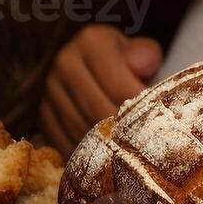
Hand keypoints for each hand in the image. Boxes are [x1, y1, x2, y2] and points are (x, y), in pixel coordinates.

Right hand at [39, 25, 160, 156]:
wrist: (90, 64)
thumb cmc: (124, 60)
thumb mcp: (138, 50)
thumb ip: (146, 56)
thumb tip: (144, 64)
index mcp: (91, 42)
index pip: (119, 86)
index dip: (141, 109)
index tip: (160, 123)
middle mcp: (64, 64)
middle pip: (98, 112)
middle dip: (125, 133)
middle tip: (147, 147)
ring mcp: (48, 91)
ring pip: (80, 131)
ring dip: (106, 148)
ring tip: (130, 155)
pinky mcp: (42, 116)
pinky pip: (64, 144)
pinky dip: (86, 157)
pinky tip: (105, 161)